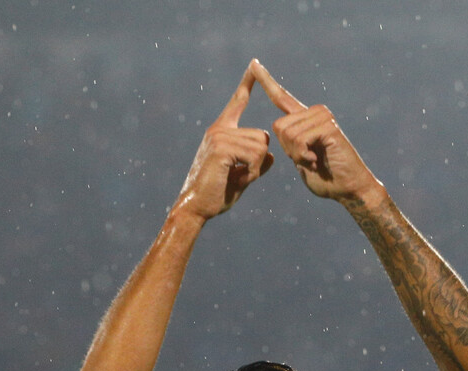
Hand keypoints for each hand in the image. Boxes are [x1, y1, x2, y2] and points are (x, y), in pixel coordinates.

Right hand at [174, 65, 274, 221]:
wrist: (195, 208)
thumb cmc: (216, 195)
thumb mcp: (242, 177)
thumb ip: (256, 164)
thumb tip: (272, 155)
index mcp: (221, 131)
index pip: (237, 102)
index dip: (247, 84)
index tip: (254, 64)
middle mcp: (219, 129)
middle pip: (263, 136)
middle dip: (259, 161)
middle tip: (240, 176)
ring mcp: (218, 136)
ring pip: (261, 146)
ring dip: (256, 169)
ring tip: (237, 179)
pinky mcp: (221, 147)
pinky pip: (255, 155)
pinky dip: (252, 173)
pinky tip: (237, 180)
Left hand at [251, 59, 385, 204]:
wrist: (349, 188)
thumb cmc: (325, 178)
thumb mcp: (300, 158)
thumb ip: (290, 144)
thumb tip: (281, 130)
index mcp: (304, 119)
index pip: (281, 97)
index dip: (266, 81)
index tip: (254, 64)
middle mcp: (314, 112)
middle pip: (278, 126)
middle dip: (288, 150)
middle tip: (308, 159)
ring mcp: (323, 116)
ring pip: (287, 134)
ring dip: (298, 155)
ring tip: (315, 159)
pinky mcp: (328, 125)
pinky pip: (299, 140)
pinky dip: (304, 156)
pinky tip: (318, 160)